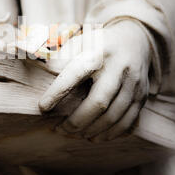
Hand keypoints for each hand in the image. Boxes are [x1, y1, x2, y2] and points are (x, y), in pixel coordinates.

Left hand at [39, 20, 150, 139]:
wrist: (136, 39)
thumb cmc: (98, 44)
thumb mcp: (79, 41)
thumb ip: (58, 53)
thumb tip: (32, 62)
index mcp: (98, 51)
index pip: (76, 73)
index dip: (58, 92)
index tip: (42, 107)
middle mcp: (119, 67)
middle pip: (100, 102)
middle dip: (77, 121)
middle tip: (59, 130)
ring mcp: (134, 83)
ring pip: (115, 116)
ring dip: (93, 130)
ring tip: (76, 135)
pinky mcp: (142, 96)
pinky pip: (128, 121)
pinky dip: (111, 133)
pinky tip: (95, 136)